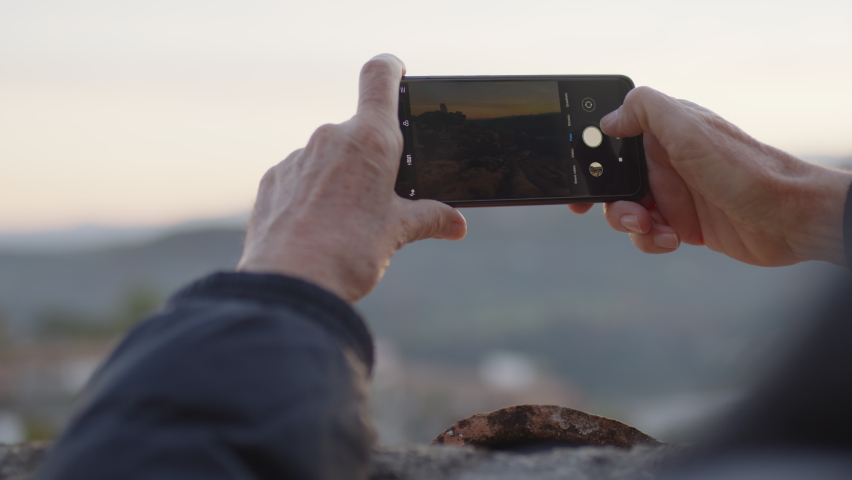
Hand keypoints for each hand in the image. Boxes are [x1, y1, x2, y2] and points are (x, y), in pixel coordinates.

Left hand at [237, 54, 466, 302]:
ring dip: (340, 177)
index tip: (399, 76)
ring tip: (346, 223)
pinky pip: (300, 176)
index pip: (380, 76)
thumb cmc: (350, 253)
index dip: (392, 69)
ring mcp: (296, 158)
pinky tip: (316, 228)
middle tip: (382, 197)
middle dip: (372, 157)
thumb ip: (429, 218)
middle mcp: (330, 138)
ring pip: (328, 156)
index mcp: (370, 140)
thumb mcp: (398, 233)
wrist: (291, 285)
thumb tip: (456, 224)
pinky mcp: (273, 181)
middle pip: (359, 131)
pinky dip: (311, 194)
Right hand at [569, 87, 850, 266]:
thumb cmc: (743, 169)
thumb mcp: (689, 129)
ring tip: (650, 226)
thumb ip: (646, 110)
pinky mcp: (682, 224)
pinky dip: (650, 241)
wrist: (787, 218)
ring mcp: (674, 194)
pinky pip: (648, 235)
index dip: (591, 156)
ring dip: (629, 223)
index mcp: (664, 133)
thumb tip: (609, 119)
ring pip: (626, 211)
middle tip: (609, 208)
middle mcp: (666, 162)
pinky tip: (672, 240)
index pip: (615, 138)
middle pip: (613, 180)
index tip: (577, 175)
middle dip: (606, 198)